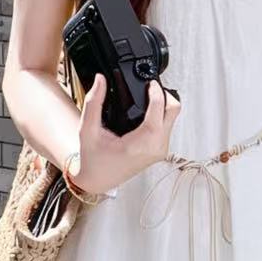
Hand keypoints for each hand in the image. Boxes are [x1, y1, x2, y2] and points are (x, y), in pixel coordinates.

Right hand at [69, 75, 181, 195]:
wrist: (97, 181)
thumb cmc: (94, 160)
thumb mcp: (88, 129)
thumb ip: (94, 102)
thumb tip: (100, 80)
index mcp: (141, 144)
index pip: (159, 109)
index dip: (156, 90)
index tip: (149, 82)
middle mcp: (156, 148)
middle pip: (173, 110)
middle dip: (163, 95)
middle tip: (149, 88)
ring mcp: (160, 151)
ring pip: (172, 118)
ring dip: (162, 106)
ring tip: (146, 99)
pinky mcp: (160, 151)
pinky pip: (167, 127)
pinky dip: (159, 116)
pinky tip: (146, 113)